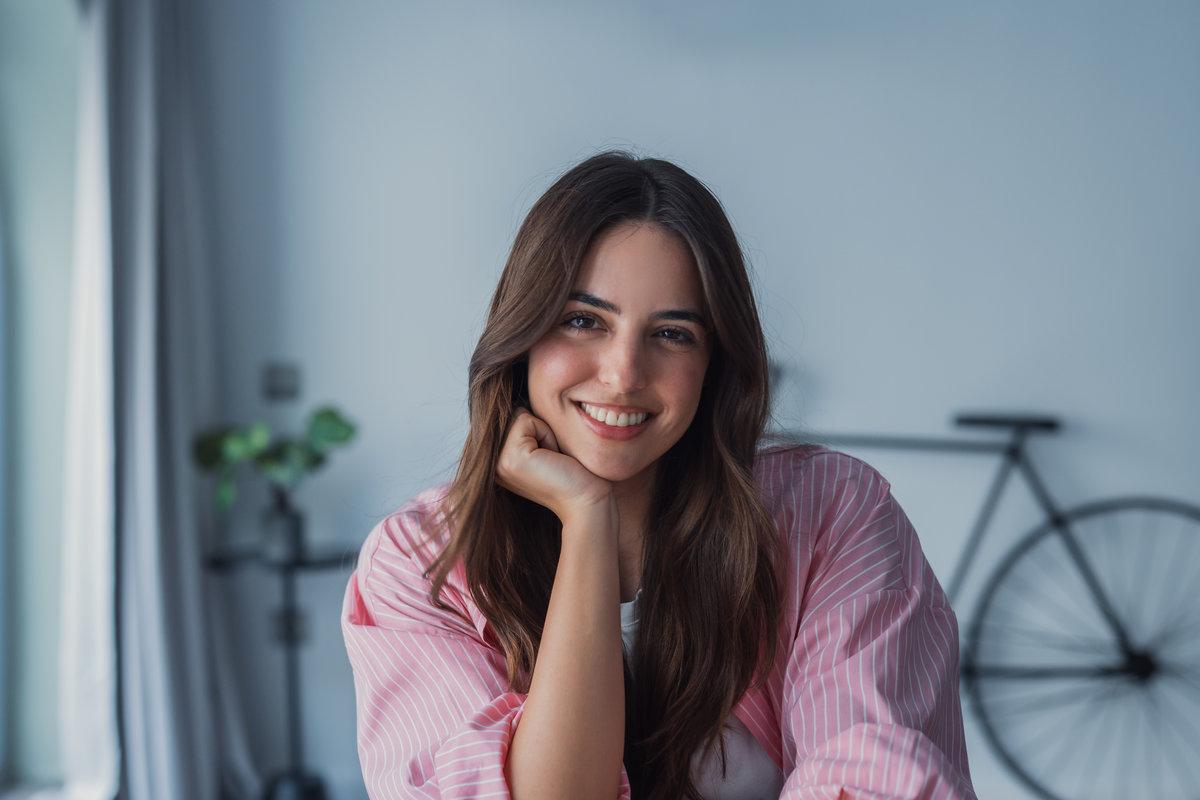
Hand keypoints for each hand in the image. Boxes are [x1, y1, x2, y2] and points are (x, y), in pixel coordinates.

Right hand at [495, 407, 613, 525]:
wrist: (587, 501)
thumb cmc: (575, 474)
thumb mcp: (544, 447)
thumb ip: (527, 430)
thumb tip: (519, 400)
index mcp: (498, 463)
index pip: (512, 420)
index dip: (538, 430)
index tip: (551, 458)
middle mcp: (492, 464)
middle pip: (513, 415)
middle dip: (540, 429)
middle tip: (553, 458)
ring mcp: (497, 463)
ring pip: (519, 416)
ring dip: (544, 432)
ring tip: (553, 459)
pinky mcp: (510, 459)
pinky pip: (526, 420)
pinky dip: (546, 434)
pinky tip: (553, 459)